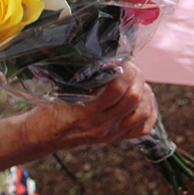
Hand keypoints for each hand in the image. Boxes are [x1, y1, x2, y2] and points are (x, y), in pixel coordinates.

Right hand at [30, 61, 157, 150]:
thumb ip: (83, 77)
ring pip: (142, 113)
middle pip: (133, 99)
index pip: (117, 89)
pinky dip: (149, 111)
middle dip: (137, 76)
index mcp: (86, 112)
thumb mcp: (61, 90)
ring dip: (144, 92)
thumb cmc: (50, 109)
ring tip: (137, 80)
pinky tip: (144, 99)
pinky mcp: (115, 138)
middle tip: (132, 66)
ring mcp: (110, 134)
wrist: (44, 136)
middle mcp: (101, 125)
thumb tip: (107, 56)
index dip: (125, 69)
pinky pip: (143, 128)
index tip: (122, 59)